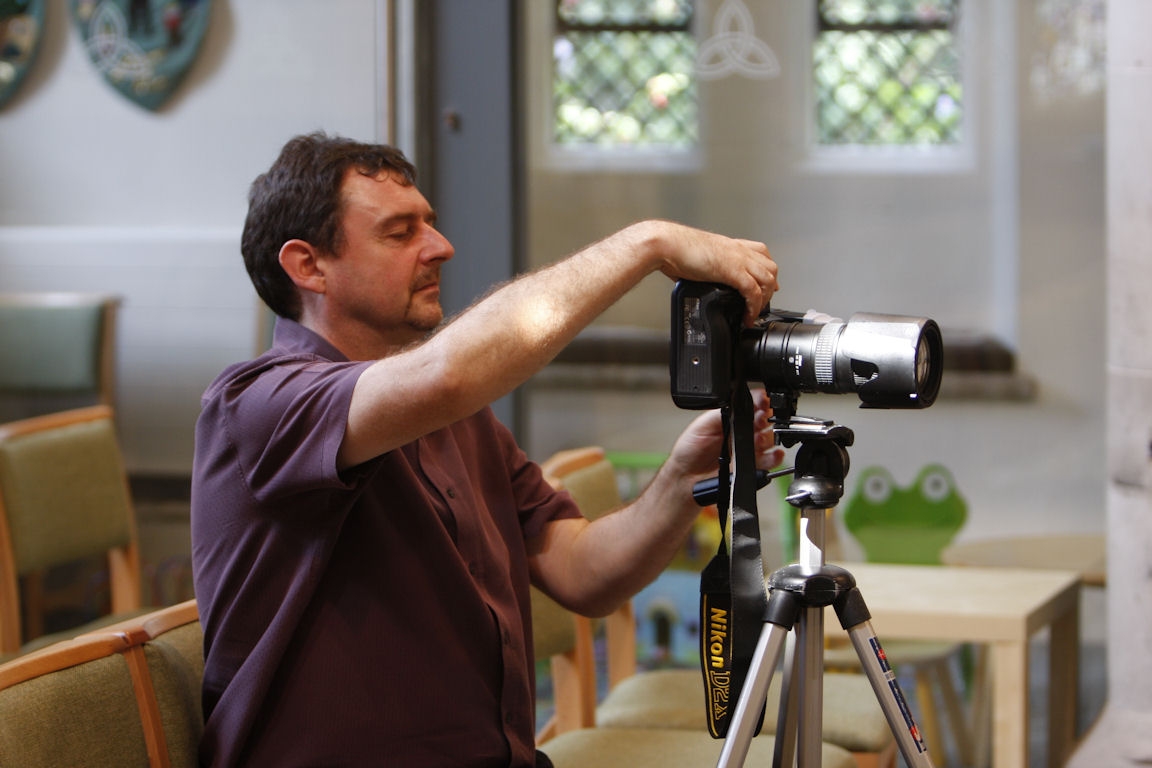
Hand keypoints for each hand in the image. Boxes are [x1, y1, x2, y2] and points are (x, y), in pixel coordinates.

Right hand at [641, 221, 779, 325]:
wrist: (666, 244)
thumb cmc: (674, 249)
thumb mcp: (697, 258)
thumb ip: (704, 269)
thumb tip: (696, 281)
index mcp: (730, 246)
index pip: (762, 252)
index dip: (767, 270)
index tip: (765, 286)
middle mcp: (738, 250)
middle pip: (771, 267)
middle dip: (770, 288)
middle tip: (761, 304)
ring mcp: (737, 259)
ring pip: (768, 279)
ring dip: (764, 300)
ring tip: (754, 313)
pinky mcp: (732, 270)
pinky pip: (753, 291)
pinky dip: (753, 307)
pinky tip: (747, 316)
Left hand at [666, 388, 786, 485]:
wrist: (687, 477)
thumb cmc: (690, 449)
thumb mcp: (703, 424)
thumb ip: (723, 413)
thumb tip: (739, 403)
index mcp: (733, 418)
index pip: (754, 406)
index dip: (760, 403)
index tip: (761, 402)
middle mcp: (744, 432)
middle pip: (766, 421)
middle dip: (765, 419)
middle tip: (759, 420)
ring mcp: (749, 449)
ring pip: (770, 440)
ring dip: (768, 438)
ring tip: (757, 440)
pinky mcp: (753, 466)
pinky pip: (770, 460)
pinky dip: (775, 457)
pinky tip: (773, 454)